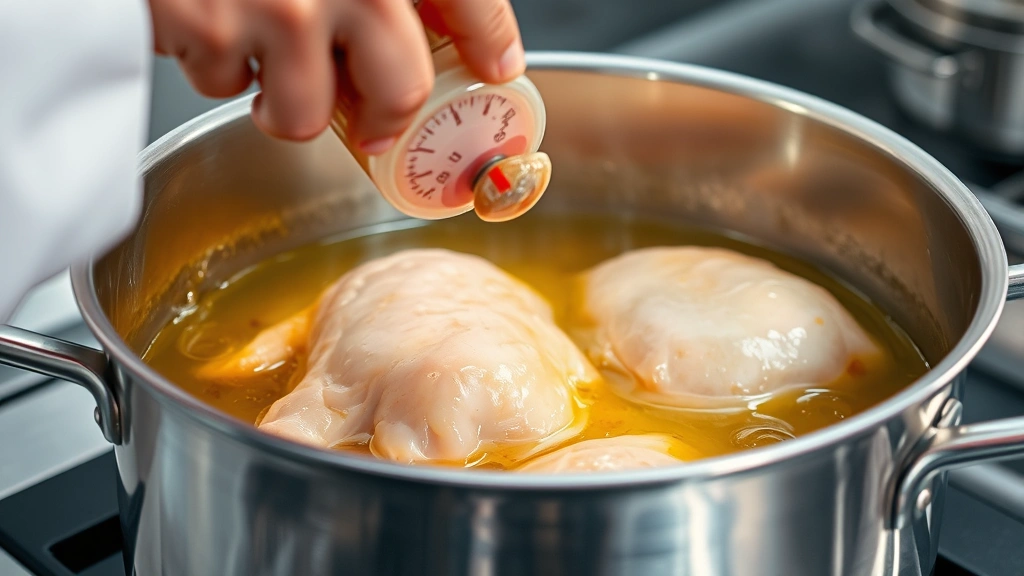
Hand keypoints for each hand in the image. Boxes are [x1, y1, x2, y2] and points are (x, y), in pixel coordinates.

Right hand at [149, 0, 525, 152]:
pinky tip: (209, 23)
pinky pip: (230, 89)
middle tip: (372, 121)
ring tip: (266, 64)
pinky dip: (220, 70)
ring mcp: (276, 4)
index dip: (491, 42)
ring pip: (307, 114)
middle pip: (400, 87)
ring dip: (287, 103)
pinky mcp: (208, 28)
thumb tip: (446, 21)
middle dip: (386, 118)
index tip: (497, 70)